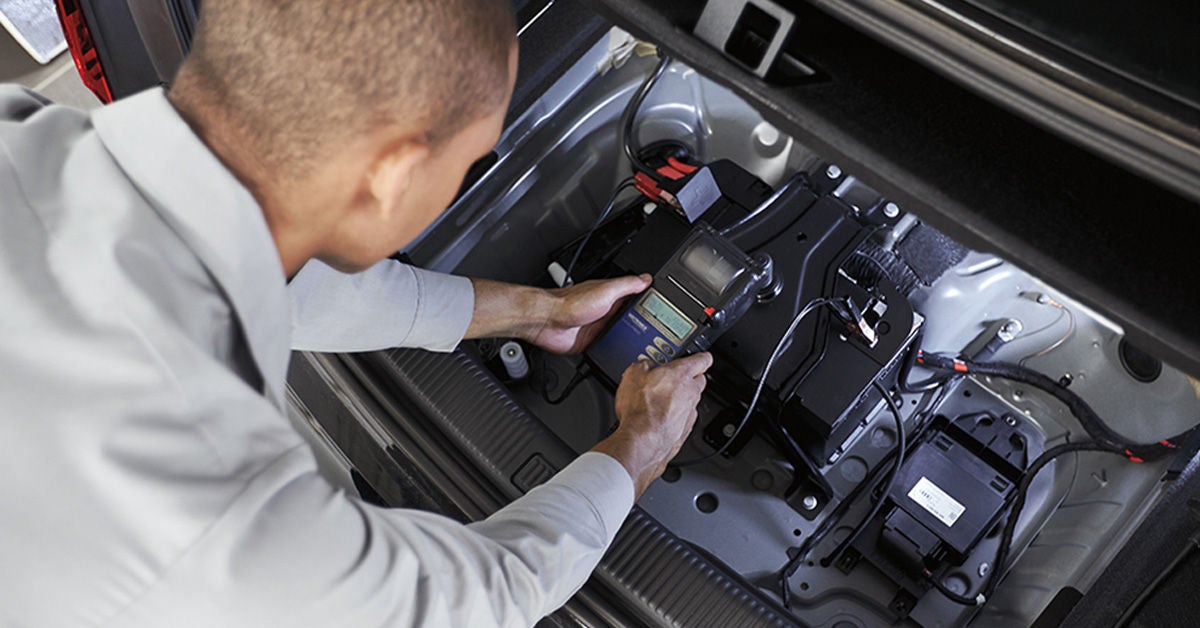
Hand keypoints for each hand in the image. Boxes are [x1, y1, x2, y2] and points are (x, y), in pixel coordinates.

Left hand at [528, 274, 651, 353]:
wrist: (549, 322)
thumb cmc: (571, 304)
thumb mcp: (606, 291)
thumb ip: (626, 285)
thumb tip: (646, 278)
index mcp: (612, 296)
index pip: (636, 297)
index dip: (650, 302)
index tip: (667, 308)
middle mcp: (607, 311)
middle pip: (632, 318)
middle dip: (646, 324)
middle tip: (663, 332)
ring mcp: (600, 327)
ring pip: (623, 333)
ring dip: (632, 338)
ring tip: (650, 345)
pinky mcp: (594, 342)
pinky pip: (610, 346)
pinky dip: (617, 350)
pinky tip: (625, 353)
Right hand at [591, 352, 712, 496]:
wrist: (641, 441)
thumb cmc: (640, 409)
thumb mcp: (633, 373)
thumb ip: (643, 365)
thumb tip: (644, 366)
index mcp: (682, 374)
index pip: (703, 360)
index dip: (700, 357)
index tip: (699, 357)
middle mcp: (691, 394)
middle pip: (698, 381)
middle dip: (688, 379)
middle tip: (669, 378)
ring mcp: (689, 415)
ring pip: (691, 402)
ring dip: (679, 401)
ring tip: (657, 402)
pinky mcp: (683, 433)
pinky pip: (683, 421)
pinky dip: (673, 419)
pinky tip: (657, 420)